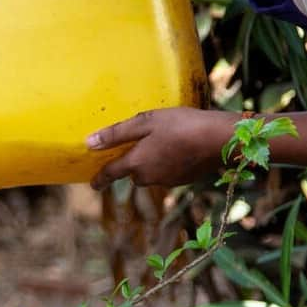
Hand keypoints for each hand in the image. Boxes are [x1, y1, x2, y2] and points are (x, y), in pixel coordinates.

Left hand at [87, 108, 235, 188]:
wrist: (218, 139)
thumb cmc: (180, 124)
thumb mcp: (146, 122)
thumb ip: (117, 133)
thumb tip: (89, 142)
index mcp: (137, 163)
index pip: (111, 174)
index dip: (100, 179)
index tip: (93, 184)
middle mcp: (150, 177)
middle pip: (134, 174)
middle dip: (133, 165)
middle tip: (138, 148)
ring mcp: (168, 181)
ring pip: (152, 175)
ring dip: (152, 164)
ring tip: (163, 144)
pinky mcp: (184, 180)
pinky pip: (169, 174)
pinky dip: (169, 165)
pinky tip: (180, 149)